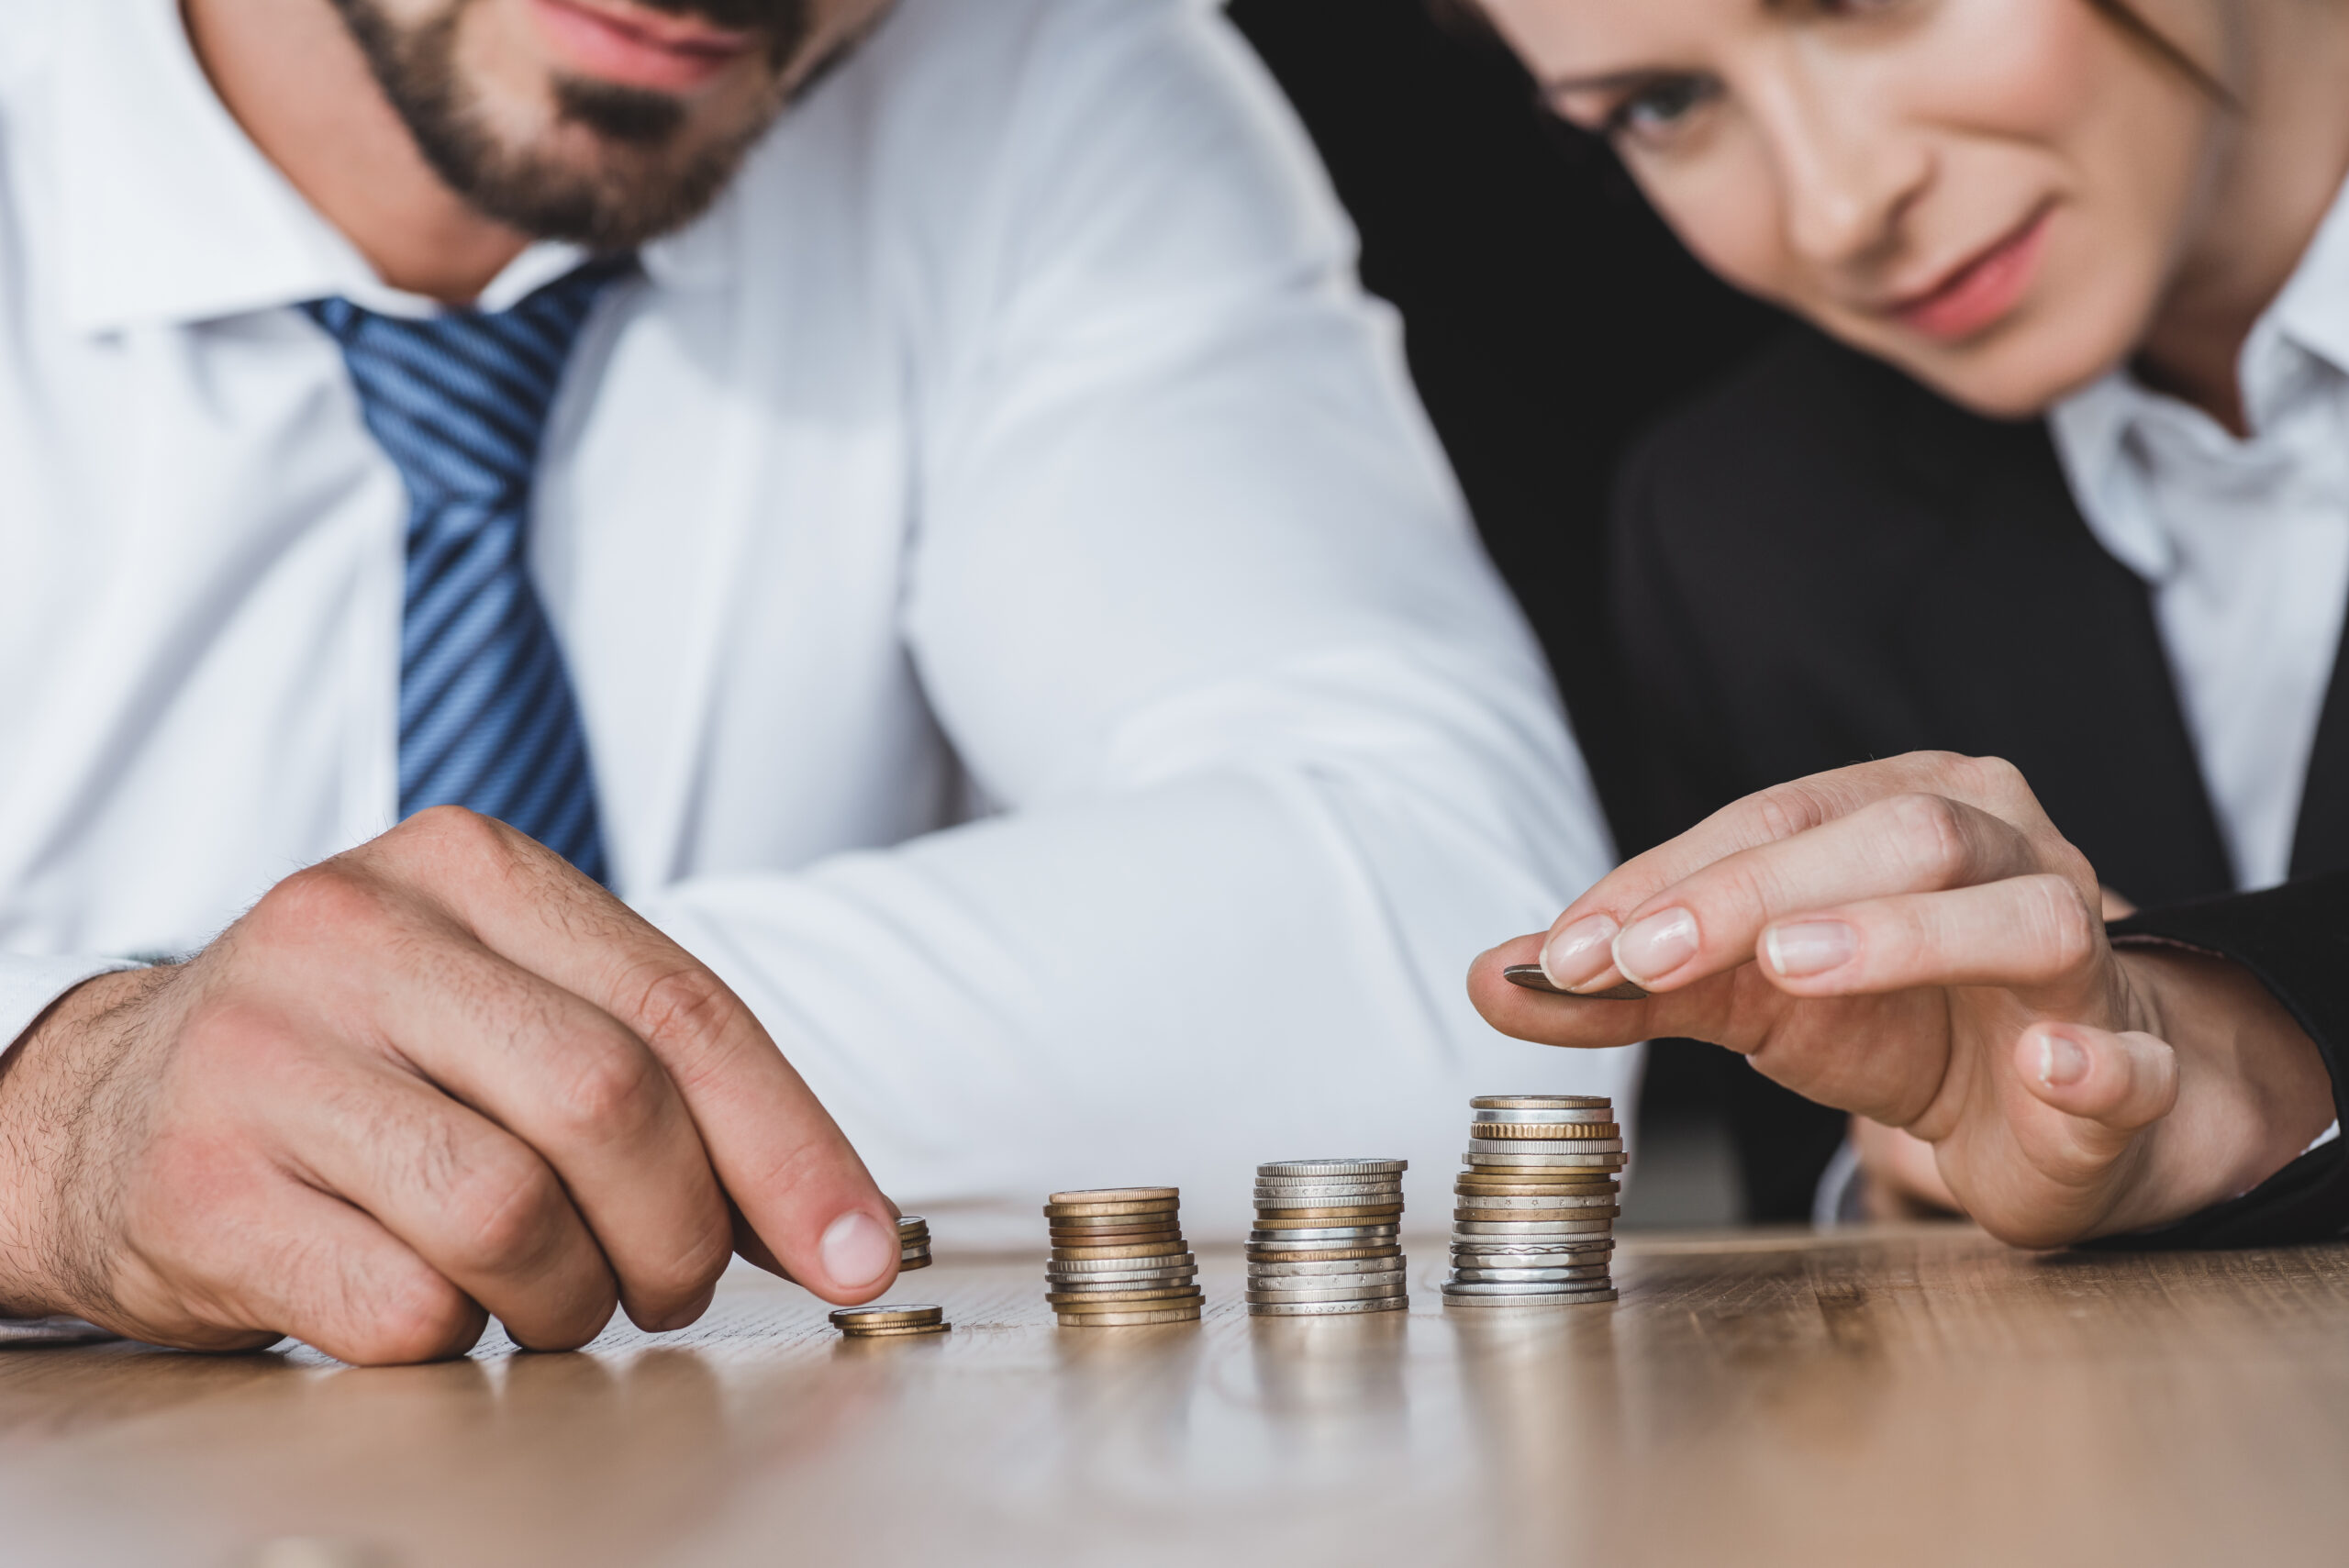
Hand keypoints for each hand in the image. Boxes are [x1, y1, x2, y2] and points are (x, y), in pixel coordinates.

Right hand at [0, 808, 899, 1363]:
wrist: (104, 1110)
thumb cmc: (355, 1065)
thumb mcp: (498, 1003)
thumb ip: (655, 1070)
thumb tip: (826, 1213)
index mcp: (469, 868)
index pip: (684, 1007)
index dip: (792, 1147)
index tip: (855, 1251)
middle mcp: (359, 933)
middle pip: (612, 1104)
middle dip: (682, 1233)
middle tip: (668, 1283)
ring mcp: (266, 1053)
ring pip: (512, 1212)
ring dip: (570, 1297)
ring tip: (548, 1296)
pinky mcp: (200, 1183)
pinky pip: (406, 1302)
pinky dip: (457, 1335)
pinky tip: (435, 1302)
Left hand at [1468, 754, 2332, 1246]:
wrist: (2047, 1108)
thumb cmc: (1897, 1020)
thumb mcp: (1748, 995)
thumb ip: (1630, 984)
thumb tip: (1490, 977)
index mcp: (1898, 809)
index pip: (1772, 821)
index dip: (1666, 880)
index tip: (1569, 947)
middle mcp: (2000, 849)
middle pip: (1888, 835)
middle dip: (1754, 891)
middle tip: (1648, 956)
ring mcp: (2078, 951)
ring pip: (2016, 912)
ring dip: (1901, 935)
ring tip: (1793, 971)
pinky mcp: (2124, 1061)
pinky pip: (2122, 1053)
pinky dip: (2089, 1057)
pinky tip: (2047, 1065)